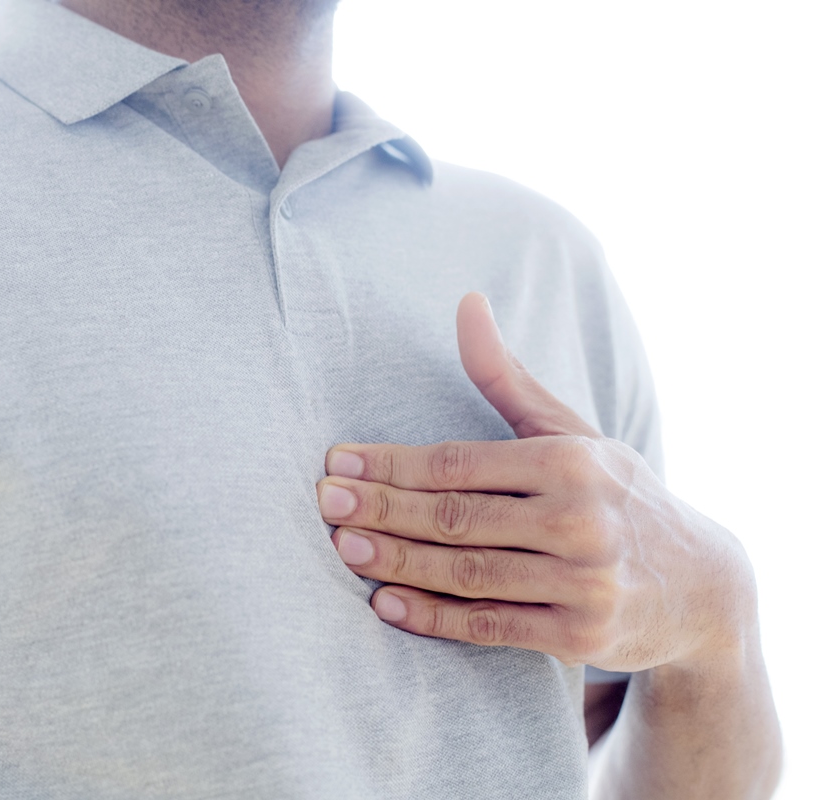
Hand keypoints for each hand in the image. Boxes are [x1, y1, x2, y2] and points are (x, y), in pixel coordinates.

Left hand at [316, 293, 756, 671]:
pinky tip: (386, 603)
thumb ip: (506, 379)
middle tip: (324, 504)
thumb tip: (466, 302)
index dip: (392, 463)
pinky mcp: (580, 637)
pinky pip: (491, 627)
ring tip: (344, 547)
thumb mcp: (571, 432)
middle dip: (383, 509)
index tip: (337, 462)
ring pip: (468, 572)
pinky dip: (435, 618)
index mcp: (570, 462)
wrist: (701, 585)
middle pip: (457, 516)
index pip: (459, 462)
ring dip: (399, 561)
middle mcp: (580, 520)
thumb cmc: (615, 494)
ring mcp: (583, 582)